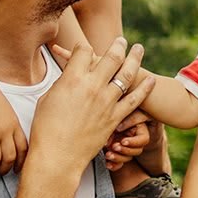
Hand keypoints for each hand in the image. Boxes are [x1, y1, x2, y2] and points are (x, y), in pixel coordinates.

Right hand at [29, 38, 153, 175]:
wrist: (57, 156)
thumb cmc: (46, 130)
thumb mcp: (47, 98)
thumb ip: (63, 83)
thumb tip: (70, 77)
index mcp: (72, 79)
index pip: (84, 51)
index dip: (85, 47)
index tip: (86, 48)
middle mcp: (92, 87)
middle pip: (110, 57)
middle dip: (117, 45)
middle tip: (122, 41)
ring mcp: (106, 102)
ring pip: (126, 74)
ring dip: (135, 59)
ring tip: (139, 49)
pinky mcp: (115, 118)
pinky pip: (134, 100)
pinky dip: (144, 89)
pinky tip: (151, 80)